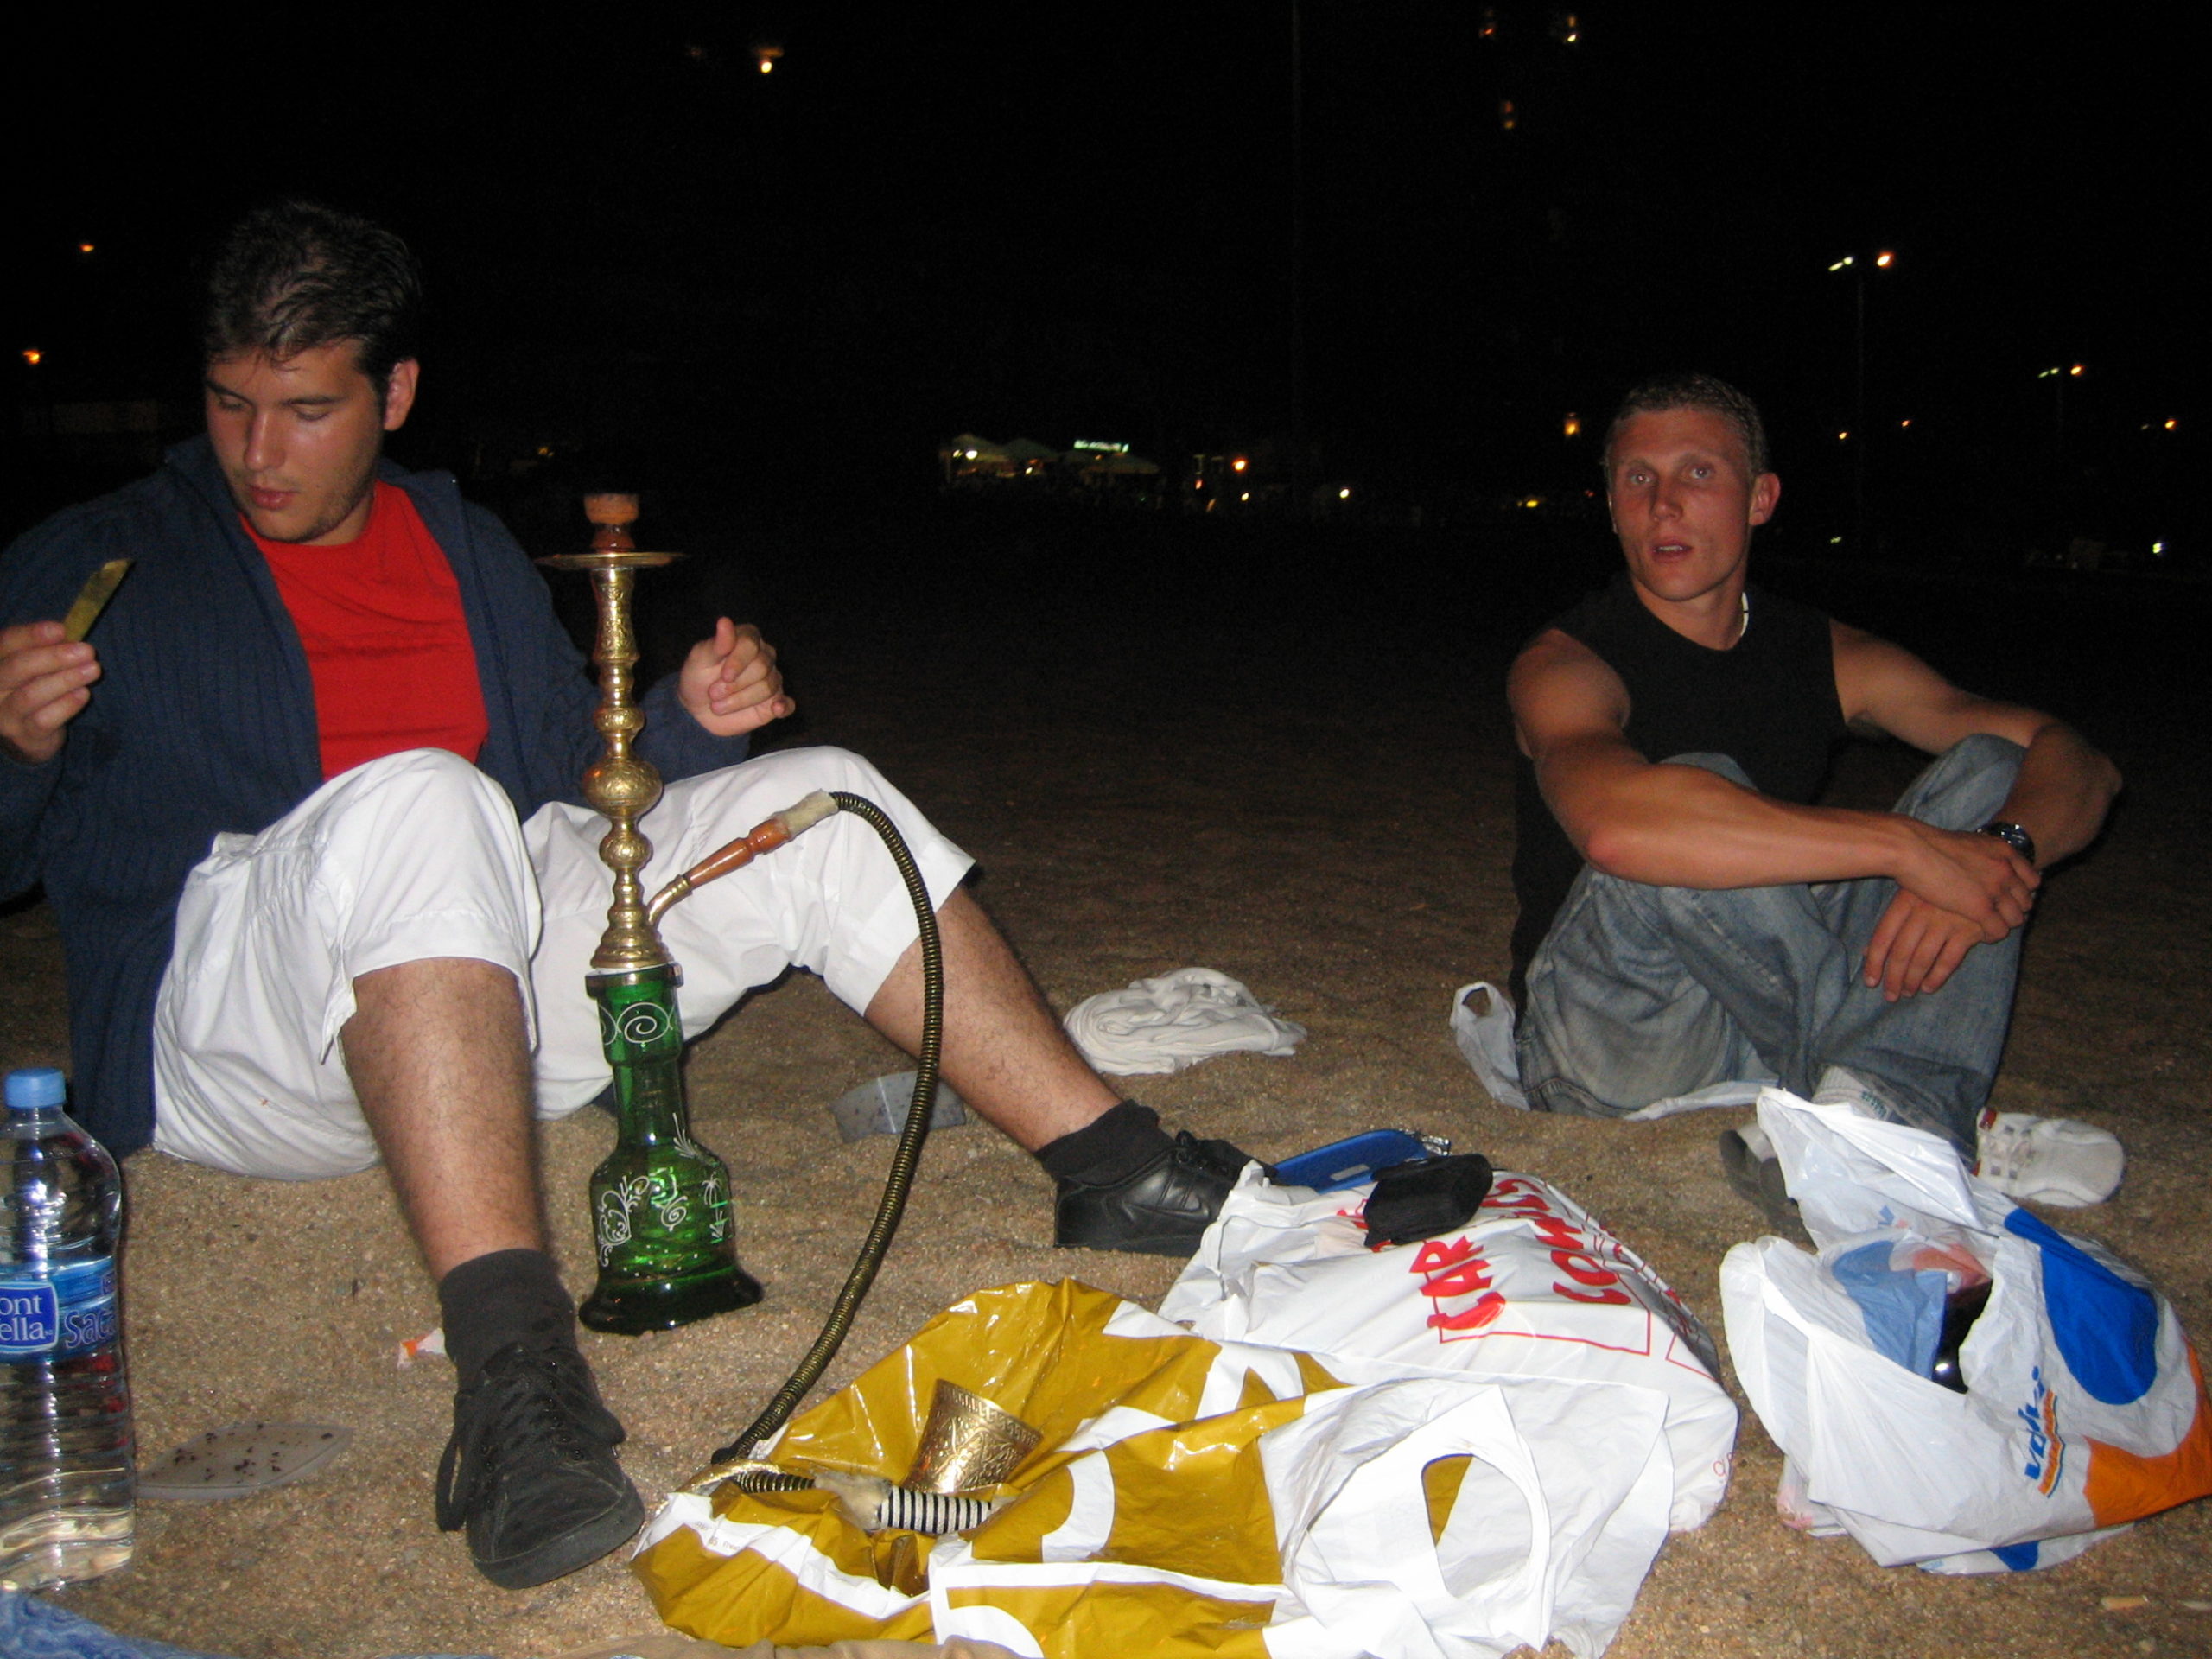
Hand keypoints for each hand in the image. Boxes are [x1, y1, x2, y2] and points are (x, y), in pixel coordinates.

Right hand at [0, 621, 100, 765]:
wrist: (28, 735)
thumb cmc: (35, 689)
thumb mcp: (38, 667)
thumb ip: (47, 650)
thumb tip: (68, 634)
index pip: (6, 643)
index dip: (32, 635)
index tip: (61, 629)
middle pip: (17, 668)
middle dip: (54, 657)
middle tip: (87, 651)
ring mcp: (5, 714)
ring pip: (30, 695)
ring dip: (65, 680)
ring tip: (93, 669)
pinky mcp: (23, 735)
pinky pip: (43, 720)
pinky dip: (66, 705)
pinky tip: (84, 694)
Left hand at [677, 618, 792, 737]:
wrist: (697, 707)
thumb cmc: (699, 677)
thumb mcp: (700, 659)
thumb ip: (716, 643)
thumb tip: (725, 621)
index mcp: (747, 639)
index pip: (751, 644)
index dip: (738, 661)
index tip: (724, 676)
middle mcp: (764, 656)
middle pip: (761, 667)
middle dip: (735, 685)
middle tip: (713, 693)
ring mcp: (771, 679)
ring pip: (768, 687)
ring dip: (740, 700)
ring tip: (718, 706)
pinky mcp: (774, 702)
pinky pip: (788, 703)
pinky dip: (784, 706)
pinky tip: (776, 709)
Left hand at [1862, 888, 1987, 999]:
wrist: (1980, 875)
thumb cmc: (1938, 886)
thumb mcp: (1911, 895)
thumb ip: (1890, 924)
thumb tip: (1866, 953)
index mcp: (1905, 901)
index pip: (1883, 937)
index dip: (1875, 962)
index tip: (1870, 981)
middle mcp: (1922, 911)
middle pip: (1901, 952)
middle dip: (1893, 978)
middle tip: (1890, 995)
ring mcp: (1945, 921)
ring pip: (1922, 959)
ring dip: (1912, 980)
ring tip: (1907, 993)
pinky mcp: (1968, 931)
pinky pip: (1948, 960)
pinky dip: (1936, 977)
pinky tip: (1928, 987)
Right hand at [1894, 820, 2035, 940]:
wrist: (1913, 848)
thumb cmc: (1927, 844)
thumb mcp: (1965, 842)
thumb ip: (1979, 853)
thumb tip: (1975, 861)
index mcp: (2003, 851)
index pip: (2031, 880)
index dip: (2021, 892)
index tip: (2007, 898)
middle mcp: (2005, 869)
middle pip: (2026, 901)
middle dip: (2013, 910)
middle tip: (1997, 915)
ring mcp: (1995, 889)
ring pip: (2016, 918)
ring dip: (2004, 924)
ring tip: (1988, 927)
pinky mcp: (1980, 907)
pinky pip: (1999, 930)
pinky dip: (1991, 935)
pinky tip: (1979, 935)